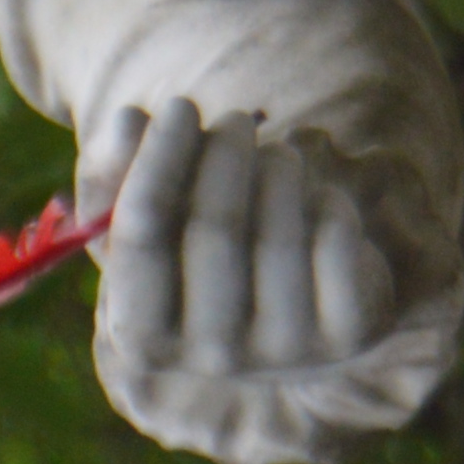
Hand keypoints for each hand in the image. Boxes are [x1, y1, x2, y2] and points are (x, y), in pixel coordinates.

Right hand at [80, 97, 455, 463]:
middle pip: (213, 230)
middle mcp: (210, 357)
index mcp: (142, 337)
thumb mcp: (148, 221)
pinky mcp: (346, 336)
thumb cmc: (198, 254)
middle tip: (238, 120)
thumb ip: (117, 170)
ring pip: (280, 236)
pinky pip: (336, 245)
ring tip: (278, 154)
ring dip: (279, 171)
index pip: (141, 234)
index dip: (159, 160)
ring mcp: (283, 352)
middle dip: (225, 156)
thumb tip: (128, 120)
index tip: (180, 106)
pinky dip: (329, 202)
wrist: (290, 312)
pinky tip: (320, 195)